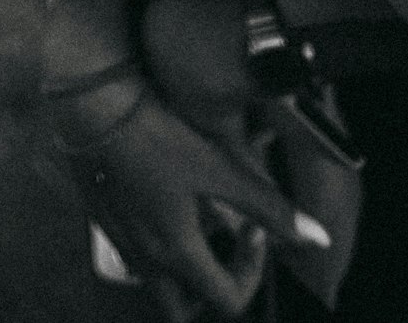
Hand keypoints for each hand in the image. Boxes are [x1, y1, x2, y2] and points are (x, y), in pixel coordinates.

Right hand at [57, 78, 328, 319]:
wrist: (91, 106)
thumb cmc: (154, 136)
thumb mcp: (219, 167)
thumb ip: (269, 207)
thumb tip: (316, 237)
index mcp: (178, 253)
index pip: (227, 301)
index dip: (253, 273)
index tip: (255, 231)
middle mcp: (145, 257)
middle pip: (182, 308)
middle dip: (208, 290)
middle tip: (223, 249)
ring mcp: (119, 238)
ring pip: (156, 279)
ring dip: (182, 265)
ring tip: (197, 219)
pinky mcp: (101, 214)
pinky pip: (133, 248)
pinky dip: (156, 239)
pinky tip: (164, 196)